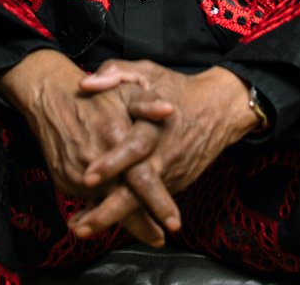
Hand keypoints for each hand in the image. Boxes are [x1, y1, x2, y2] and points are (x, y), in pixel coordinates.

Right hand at [0, 50, 178, 244]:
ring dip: (123, 220)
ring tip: (148, 233)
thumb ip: (147, 104)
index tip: (175, 223)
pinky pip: (88, 200)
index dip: (158, 202)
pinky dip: (101, 210)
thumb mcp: (123, 91)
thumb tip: (169, 111)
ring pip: (104, 206)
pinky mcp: (66, 179)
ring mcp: (78, 173)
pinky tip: (115, 217)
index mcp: (115, 138)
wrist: (51, 98)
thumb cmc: (94, 96)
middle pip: (123, 203)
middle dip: (142, 226)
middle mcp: (96, 161)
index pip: (141, 178)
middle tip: (160, 240)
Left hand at [69, 61, 260, 237]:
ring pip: (143, 202)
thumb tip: (86, 85)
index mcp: (154, 125)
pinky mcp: (174, 183)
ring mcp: (171, 173)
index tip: (87, 177)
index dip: (112, 162)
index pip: (133, 147)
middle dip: (110, 210)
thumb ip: (115, 72)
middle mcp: (163, 154)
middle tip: (82, 226)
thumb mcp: (146, 72)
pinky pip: (148, 201)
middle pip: (138, 189)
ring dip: (113, 218)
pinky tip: (99, 220)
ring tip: (82, 228)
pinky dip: (128, 213)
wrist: (218, 109)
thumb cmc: (175, 87)